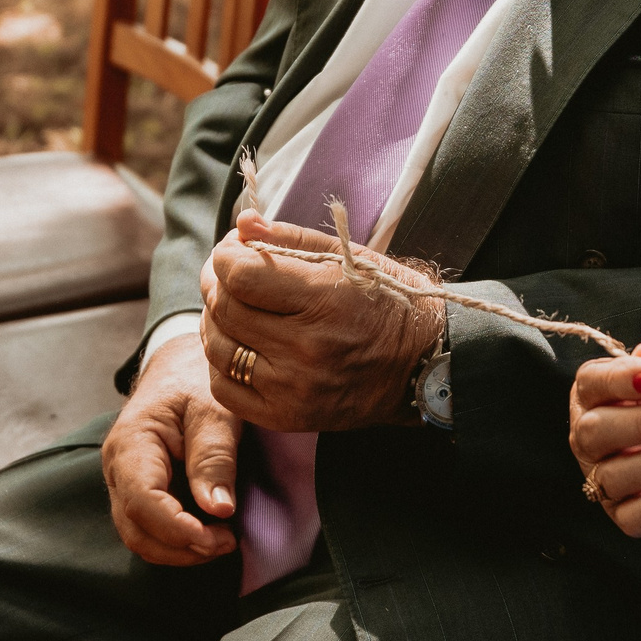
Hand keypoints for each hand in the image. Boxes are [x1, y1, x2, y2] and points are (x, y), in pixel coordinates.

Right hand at [100, 333, 240, 567]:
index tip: (220, 537)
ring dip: (180, 550)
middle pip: (136, 530)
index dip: (178, 529)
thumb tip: (218, 510)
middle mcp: (118, 468)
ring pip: (139, 536)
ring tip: (223, 540)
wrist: (181, 365)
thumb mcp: (215, 410)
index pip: (142, 502)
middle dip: (181, 547)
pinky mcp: (138, 491)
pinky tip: (210, 532)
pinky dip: (177, 541)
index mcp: (131, 444)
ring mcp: (124, 483)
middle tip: (228, 541)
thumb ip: (215, 457)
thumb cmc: (196, 381)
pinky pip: (149, 528)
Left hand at [198, 211, 442, 432]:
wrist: (424, 364)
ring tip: (232, 306)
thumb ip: (289, 238)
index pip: (240, 274)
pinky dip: (222, 364)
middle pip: (225, 309)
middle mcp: (305, 348)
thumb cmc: (388, 303)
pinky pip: (226, 390)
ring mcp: (294, 388)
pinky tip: (240, 345)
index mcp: (324, 300)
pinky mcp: (288, 416)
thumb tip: (243, 223)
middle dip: (217, 281)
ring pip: (218, 348)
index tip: (236, 247)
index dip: (226, 254)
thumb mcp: (349, 258)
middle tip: (229, 272)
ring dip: (216, 320)